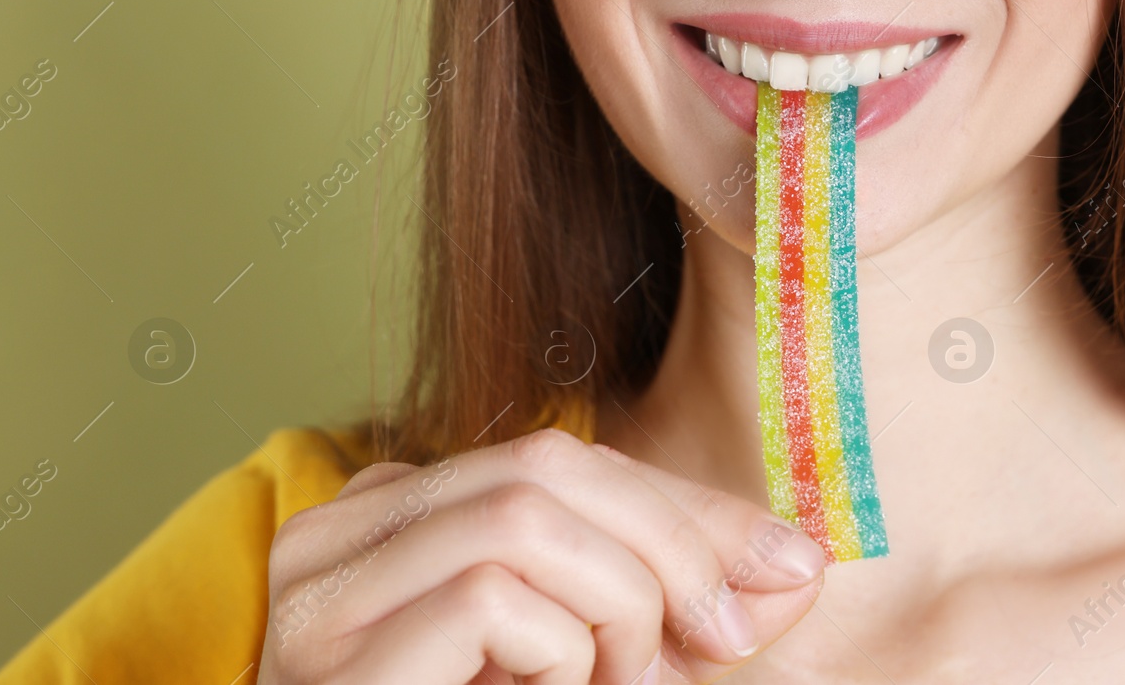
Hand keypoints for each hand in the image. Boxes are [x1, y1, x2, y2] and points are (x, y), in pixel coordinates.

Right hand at [255, 428, 825, 683]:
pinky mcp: (337, 655)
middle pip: (550, 464)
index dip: (690, 509)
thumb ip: (671, 608)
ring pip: (526, 516)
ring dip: (618, 602)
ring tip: (619, 682)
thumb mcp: (589, 660)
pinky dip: (562, 650)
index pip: (567, 462)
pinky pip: (491, 594)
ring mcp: (327, 587)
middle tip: (723, 637)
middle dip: (671, 541)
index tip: (792, 567)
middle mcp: (347, 527)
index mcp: (404, 513)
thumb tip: (798, 567)